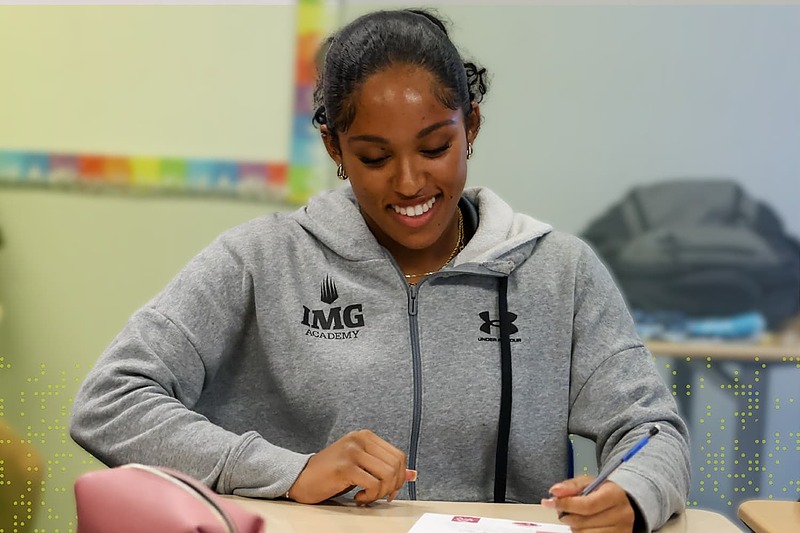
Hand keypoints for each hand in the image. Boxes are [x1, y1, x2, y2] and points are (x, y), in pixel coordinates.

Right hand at [286, 429, 411, 504]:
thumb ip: (385, 467)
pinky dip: (370, 496)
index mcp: (365, 436)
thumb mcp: (361, 467)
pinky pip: (372, 484)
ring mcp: (352, 451)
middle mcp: (359, 439)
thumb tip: (412, 474)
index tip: (389, 490)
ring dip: (380, 492)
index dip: (399, 476)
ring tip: (367, 496)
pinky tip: (358, 497)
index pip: (398, 455)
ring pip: (386, 474)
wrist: (300, 478)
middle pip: (395, 465)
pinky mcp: (345, 466)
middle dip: (392, 486)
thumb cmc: (331, 473)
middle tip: (379, 496)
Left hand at [541, 476, 635, 531]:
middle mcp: (621, 514)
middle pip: (584, 521)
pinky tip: (583, 525)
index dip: (566, 504)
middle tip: (562, 510)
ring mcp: (621, 530)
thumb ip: (571, 486)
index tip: (550, 502)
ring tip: (575, 517)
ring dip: (574, 526)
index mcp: (615, 495)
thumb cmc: (602, 492)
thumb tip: (555, 491)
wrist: (622, 504)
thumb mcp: (588, 482)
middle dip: (567, 515)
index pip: (587, 505)